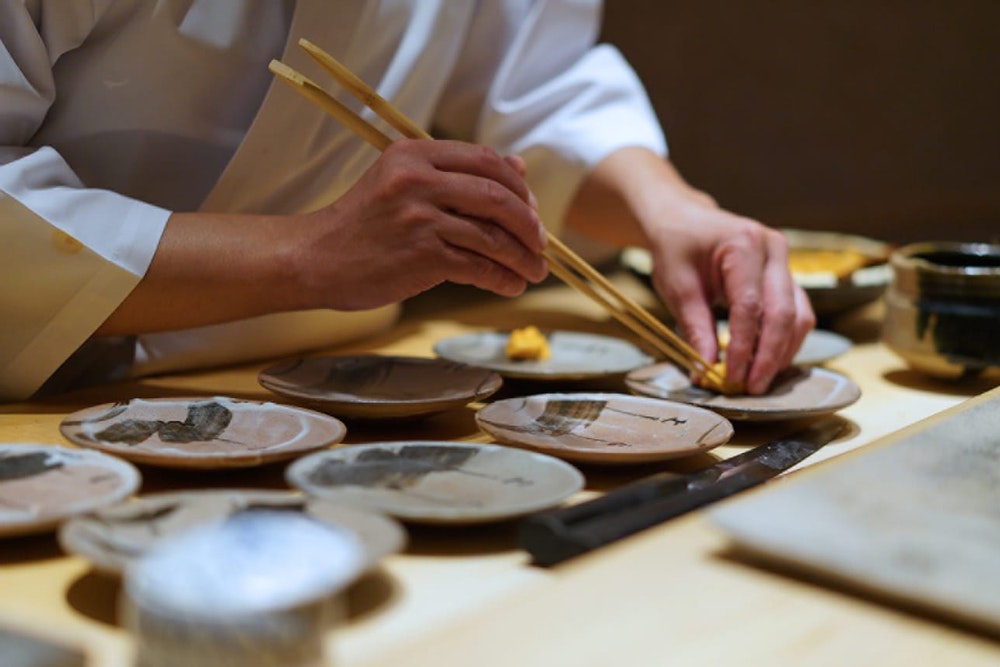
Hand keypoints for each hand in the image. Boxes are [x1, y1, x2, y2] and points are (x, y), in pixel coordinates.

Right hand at [297, 138, 548, 309]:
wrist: (316, 258)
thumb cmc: (362, 224)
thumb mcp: (402, 183)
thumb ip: (456, 174)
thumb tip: (519, 169)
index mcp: (415, 154)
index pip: (486, 160)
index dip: (518, 186)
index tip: (530, 208)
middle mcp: (418, 180)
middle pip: (497, 196)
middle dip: (529, 223)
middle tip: (541, 244)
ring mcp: (420, 218)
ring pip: (492, 235)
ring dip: (521, 258)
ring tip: (533, 272)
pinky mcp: (422, 255)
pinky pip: (477, 266)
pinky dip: (500, 278)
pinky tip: (510, 285)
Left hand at [562, 147, 813, 394]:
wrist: (684, 220)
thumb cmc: (677, 248)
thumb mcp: (677, 287)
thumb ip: (695, 328)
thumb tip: (706, 371)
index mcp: (744, 244)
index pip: (750, 306)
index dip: (743, 347)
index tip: (731, 377)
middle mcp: (774, 250)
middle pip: (783, 313)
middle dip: (769, 356)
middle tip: (752, 388)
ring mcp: (785, 262)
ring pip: (799, 316)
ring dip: (782, 353)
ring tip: (759, 380)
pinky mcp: (786, 276)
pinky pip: (796, 313)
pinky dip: (784, 340)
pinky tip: (766, 362)